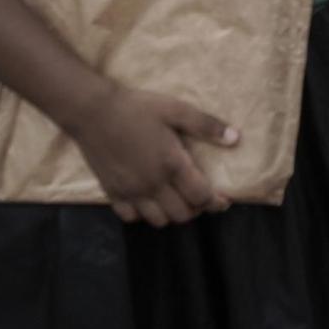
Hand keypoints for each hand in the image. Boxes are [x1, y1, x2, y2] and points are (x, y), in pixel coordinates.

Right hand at [68, 84, 236, 226]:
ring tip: (176, 199)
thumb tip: (236, 138)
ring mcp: (130, 191)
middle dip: (196, 209)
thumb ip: (206, 125)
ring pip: (158, 221)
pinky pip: (131, 217)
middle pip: (182, 214)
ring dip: (172, 214)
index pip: (200, 196)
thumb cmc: (137, 107)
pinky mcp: (112, 192)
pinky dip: (144, 214)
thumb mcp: (176, 109)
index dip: (216, 202)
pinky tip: (148, 200)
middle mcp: (152, 184)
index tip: (223, 201)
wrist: (92, 111)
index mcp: (171, 164)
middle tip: (200, 196)